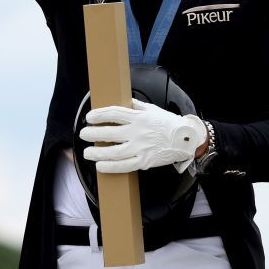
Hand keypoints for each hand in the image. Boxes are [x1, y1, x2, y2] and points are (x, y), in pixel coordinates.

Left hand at [79, 99, 206, 173]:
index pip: (114, 113)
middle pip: (110, 132)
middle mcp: (138, 132)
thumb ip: (136, 105)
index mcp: (139, 117)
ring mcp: (140, 147)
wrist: (186, 139)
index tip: (89, 117)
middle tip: (83, 134)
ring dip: (98, 152)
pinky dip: (111, 166)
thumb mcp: (152, 109)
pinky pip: (124, 166)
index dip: (99, 115)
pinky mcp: (144, 161)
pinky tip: (100, 166)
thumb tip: (124, 101)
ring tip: (87, 152)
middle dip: (93, 134)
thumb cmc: (168, 123)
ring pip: (114, 151)